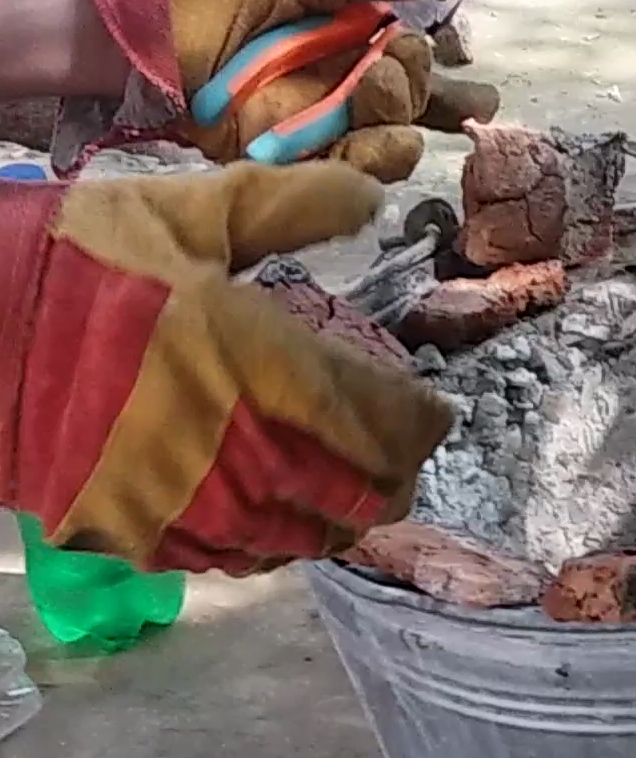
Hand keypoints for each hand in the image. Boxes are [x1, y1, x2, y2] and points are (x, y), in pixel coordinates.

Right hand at [0, 162, 452, 573]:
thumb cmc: (79, 264)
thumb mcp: (186, 213)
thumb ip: (289, 208)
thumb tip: (377, 196)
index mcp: (258, 361)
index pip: (381, 418)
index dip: (424, 423)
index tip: (435, 412)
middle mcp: (240, 446)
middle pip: (360, 493)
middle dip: (396, 479)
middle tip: (403, 461)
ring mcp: (191, 503)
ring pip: (307, 539)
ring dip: (343, 519)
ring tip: (353, 495)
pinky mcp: (145, 538)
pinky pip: (240, 561)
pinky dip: (276, 544)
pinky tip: (282, 520)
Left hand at [81, 0, 498, 180]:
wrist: (138, 36)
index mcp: (341, 27)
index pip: (407, 48)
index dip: (435, 54)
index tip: (445, 47)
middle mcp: (338, 77)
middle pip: (411, 97)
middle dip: (425, 84)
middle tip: (403, 65)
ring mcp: (319, 122)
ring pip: (394, 135)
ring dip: (400, 113)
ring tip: (378, 88)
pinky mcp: (296, 160)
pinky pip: (355, 171)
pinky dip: (380, 160)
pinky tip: (393, 140)